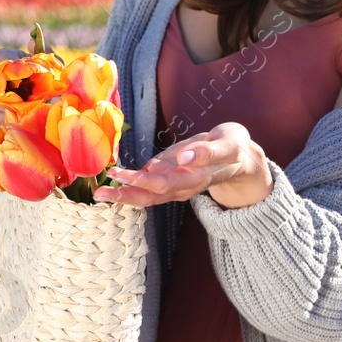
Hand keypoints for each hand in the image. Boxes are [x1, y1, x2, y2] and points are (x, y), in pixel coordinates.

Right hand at [0, 45, 56, 132]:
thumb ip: (46, 56)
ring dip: (9, 105)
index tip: (27, 71)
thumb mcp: (52, 71)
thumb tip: (30, 42)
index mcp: (5, 62)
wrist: (44, 113)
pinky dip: (4, 120)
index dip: (11, 61)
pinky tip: (19, 121)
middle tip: (29, 94)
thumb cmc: (46, 87)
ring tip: (29, 110)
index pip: (0, 56)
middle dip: (11, 86)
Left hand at [92, 121, 274, 208]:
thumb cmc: (233, 147)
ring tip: (100, 192)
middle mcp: (183, 187)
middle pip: (150, 196)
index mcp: (195, 178)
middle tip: (100, 192)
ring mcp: (177, 187)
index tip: (121, 174)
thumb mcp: (226, 145)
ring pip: (147, 197)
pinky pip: (149, 190)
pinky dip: (131, 189)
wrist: (241, 158)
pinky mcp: (173, 182)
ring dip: (123, 195)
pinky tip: (114, 185)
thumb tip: (184, 158)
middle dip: (125, 195)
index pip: (163, 184)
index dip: (142, 181)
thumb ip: (206, 152)